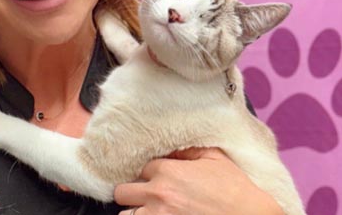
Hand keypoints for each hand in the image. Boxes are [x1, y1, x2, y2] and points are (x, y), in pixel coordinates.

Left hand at [115, 147, 282, 214]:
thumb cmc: (235, 191)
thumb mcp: (214, 158)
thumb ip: (188, 151)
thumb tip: (173, 150)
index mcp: (167, 172)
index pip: (143, 168)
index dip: (151, 174)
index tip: (160, 180)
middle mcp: (157, 195)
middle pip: (123, 192)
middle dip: (133, 193)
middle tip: (148, 197)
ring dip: (135, 212)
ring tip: (148, 211)